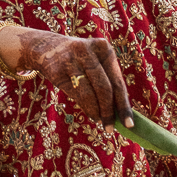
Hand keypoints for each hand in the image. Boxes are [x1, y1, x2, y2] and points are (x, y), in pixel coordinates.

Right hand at [16, 29, 132, 126]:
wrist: (46, 47)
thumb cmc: (79, 60)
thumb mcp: (95, 62)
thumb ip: (107, 81)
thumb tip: (121, 113)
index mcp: (103, 48)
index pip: (117, 81)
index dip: (124, 104)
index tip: (129, 124)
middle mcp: (87, 51)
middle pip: (104, 88)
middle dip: (109, 112)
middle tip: (111, 129)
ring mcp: (70, 59)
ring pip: (89, 94)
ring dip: (96, 112)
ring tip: (100, 120)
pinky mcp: (57, 70)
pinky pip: (75, 94)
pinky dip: (85, 107)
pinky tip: (90, 113)